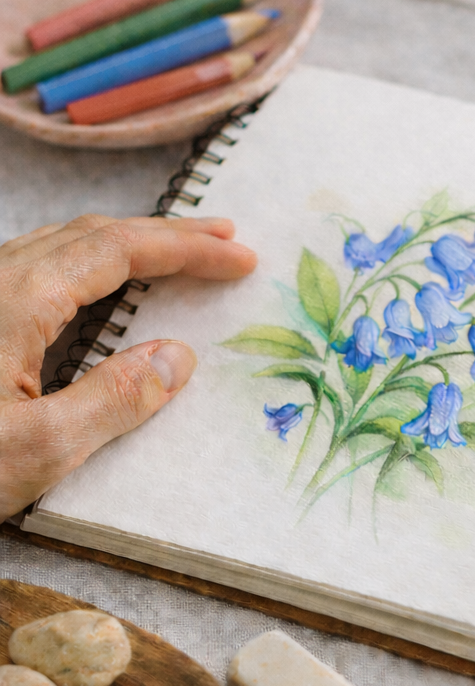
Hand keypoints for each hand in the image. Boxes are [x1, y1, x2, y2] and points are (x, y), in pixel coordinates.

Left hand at [0, 215, 255, 519]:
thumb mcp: (33, 451)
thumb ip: (114, 400)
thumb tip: (178, 357)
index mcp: (15, 300)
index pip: (120, 250)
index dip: (186, 249)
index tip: (241, 257)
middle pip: (92, 234)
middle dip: (165, 234)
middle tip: (224, 240)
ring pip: (60, 245)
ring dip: (127, 243)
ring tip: (175, 254)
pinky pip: (36, 267)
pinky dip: (90, 264)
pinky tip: (98, 286)